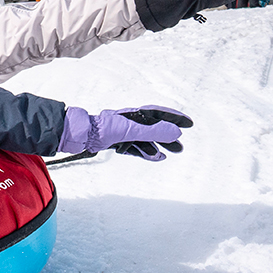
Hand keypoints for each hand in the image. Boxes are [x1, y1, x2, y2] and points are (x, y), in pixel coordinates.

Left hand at [58, 106, 191, 161]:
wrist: (85, 135)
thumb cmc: (105, 127)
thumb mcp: (132, 130)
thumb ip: (153, 131)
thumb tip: (175, 132)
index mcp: (136, 115)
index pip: (160, 114)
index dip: (175, 118)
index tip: (188, 123)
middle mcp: (132, 122)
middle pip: (155, 129)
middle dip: (169, 135)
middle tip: (182, 144)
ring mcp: (126, 133)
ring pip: (148, 140)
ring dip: (161, 146)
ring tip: (174, 151)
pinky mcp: (120, 143)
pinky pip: (138, 149)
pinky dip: (148, 153)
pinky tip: (158, 157)